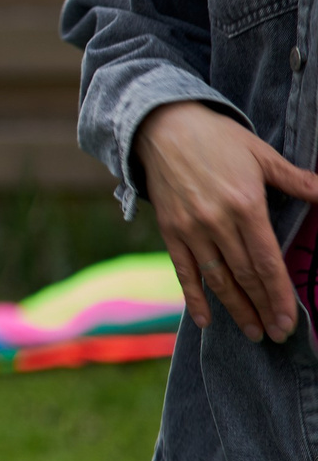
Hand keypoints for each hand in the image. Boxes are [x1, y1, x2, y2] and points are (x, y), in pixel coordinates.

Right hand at [133, 101, 316, 343]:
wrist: (163, 126)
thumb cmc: (218, 139)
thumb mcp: (262, 155)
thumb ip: (297, 180)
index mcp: (245, 205)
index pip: (266, 262)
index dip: (279, 295)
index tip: (289, 321)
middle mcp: (216, 223)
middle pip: (244, 276)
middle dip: (263, 308)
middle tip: (276, 335)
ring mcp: (190, 229)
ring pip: (217, 278)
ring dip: (236, 309)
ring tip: (252, 333)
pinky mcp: (170, 230)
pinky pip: (183, 270)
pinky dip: (193, 296)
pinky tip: (205, 319)